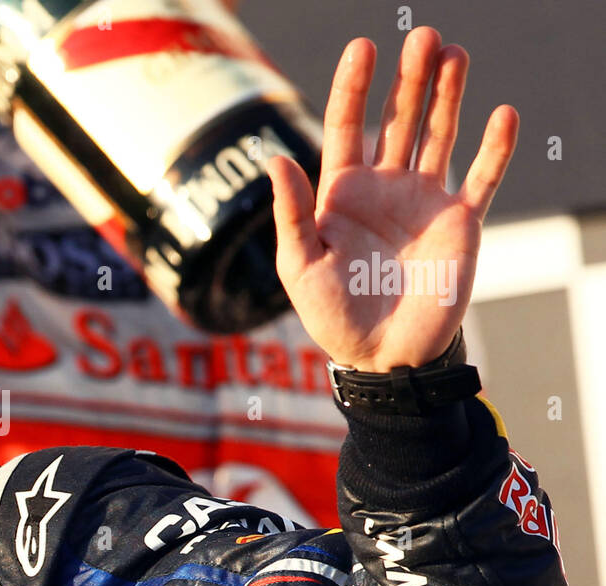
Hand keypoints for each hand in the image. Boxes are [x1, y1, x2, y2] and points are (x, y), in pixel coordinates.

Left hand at [266, 27, 517, 371]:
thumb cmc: (332, 314)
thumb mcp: (299, 265)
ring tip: (454, 52)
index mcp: (341, 194)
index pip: (347, 127)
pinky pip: (482, 179)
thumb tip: (275, 160)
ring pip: (438, 136)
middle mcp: (385, 189)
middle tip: (424, 35)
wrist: (380, 358)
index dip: (354, 86)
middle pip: (399, 120)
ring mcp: (425, 203)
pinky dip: (494, 149)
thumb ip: (290, 214)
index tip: (363, 46)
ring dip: (448, 96)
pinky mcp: (461, 225)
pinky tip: (502, 114)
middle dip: (410, 79)